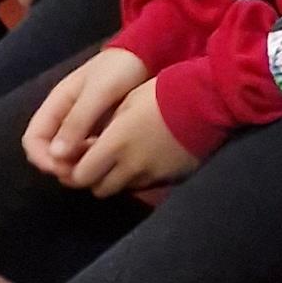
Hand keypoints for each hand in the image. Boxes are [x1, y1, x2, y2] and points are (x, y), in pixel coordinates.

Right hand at [23, 44, 153, 178]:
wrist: (148, 53)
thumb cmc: (121, 68)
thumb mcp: (99, 92)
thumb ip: (78, 121)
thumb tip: (56, 156)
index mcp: (56, 104)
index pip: (33, 139)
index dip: (42, 158)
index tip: (63, 169)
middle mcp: (64, 116)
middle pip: (49, 151)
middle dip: (61, 166)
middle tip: (84, 173)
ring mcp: (82, 123)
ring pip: (69, 153)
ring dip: (77, 164)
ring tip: (99, 166)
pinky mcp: (100, 128)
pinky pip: (87, 150)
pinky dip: (92, 158)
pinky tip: (109, 159)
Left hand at [58, 78, 201, 200]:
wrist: (207, 100)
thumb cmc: (161, 93)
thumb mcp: (124, 104)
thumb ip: (99, 130)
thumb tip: (79, 146)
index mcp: (114, 145)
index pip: (80, 176)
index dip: (74, 170)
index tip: (76, 158)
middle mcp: (130, 167)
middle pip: (98, 189)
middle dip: (93, 178)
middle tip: (96, 161)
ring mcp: (152, 176)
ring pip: (121, 190)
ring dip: (115, 179)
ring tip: (121, 160)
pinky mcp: (171, 178)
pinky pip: (145, 186)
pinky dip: (138, 178)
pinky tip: (145, 159)